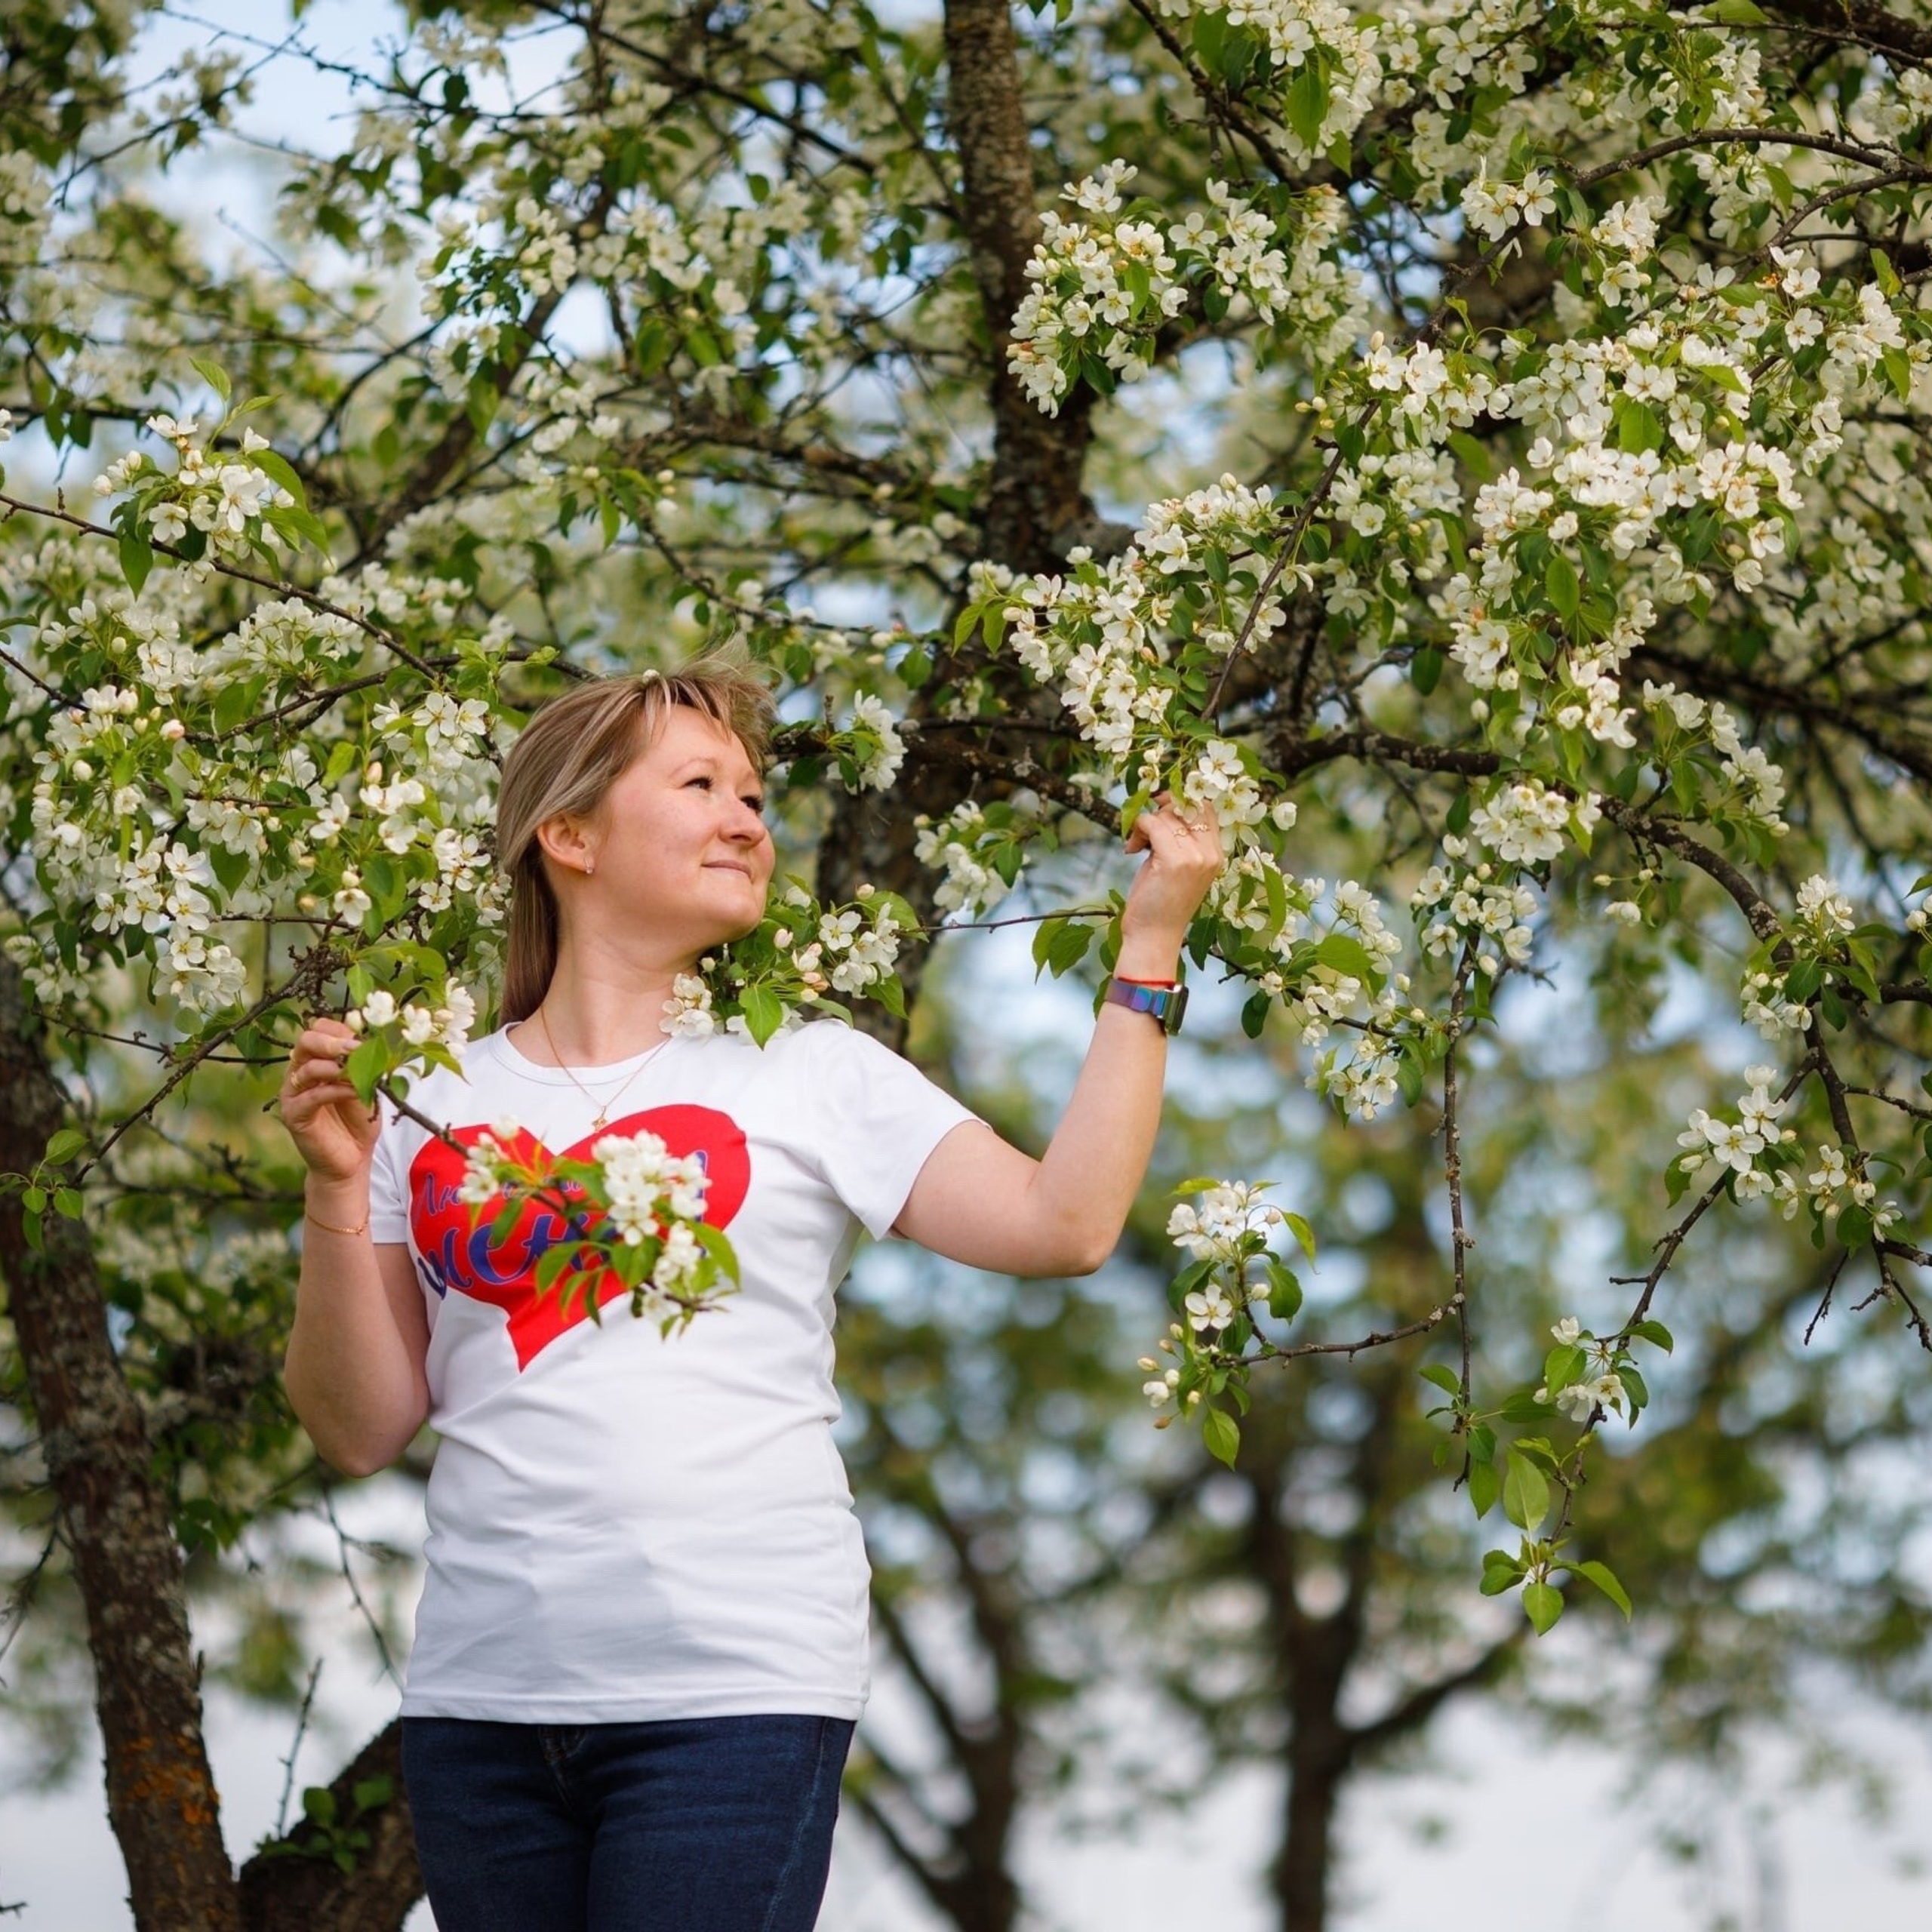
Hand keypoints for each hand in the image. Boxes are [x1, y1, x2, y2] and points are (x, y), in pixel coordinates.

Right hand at [278, 1016, 379, 1185]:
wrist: (351, 1158)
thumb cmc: (358, 1120)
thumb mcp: (366, 1086)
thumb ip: (363, 1064)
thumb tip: (366, 1041)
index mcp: (315, 1059)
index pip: (319, 1029)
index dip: (340, 1030)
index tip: (362, 1039)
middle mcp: (299, 1072)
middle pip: (305, 1041)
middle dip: (332, 1042)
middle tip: (354, 1049)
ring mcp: (293, 1094)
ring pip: (306, 1067)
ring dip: (337, 1067)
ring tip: (358, 1074)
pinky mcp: (293, 1115)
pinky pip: (310, 1097)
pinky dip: (334, 1091)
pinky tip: (353, 1092)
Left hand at [1120, 792, 1225, 955]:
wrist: (1154, 936)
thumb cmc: (1161, 902)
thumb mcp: (1178, 866)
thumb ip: (1180, 838)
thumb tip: (1164, 803)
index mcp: (1216, 854)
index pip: (1205, 808)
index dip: (1180, 800)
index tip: (1159, 807)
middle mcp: (1210, 853)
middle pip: (1186, 807)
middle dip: (1161, 811)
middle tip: (1144, 831)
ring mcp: (1195, 857)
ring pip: (1166, 816)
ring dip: (1144, 826)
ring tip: (1137, 846)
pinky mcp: (1175, 860)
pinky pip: (1152, 824)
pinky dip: (1137, 829)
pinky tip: (1131, 849)